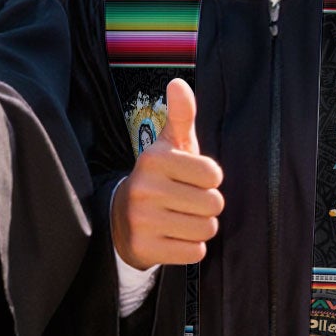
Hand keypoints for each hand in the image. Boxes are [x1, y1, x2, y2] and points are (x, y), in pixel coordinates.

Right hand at [110, 78, 223, 267]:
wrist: (121, 218)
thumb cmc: (159, 178)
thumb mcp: (169, 146)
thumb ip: (181, 116)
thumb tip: (178, 83)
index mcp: (154, 159)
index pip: (214, 175)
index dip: (209, 180)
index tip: (190, 179)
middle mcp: (144, 188)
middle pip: (214, 204)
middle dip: (206, 206)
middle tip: (185, 202)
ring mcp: (142, 220)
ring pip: (206, 229)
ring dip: (200, 227)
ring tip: (180, 219)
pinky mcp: (145, 248)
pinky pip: (194, 252)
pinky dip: (189, 247)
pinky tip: (172, 237)